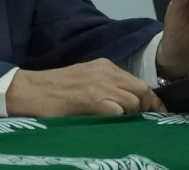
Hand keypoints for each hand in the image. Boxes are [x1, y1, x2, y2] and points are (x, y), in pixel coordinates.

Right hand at [5, 59, 167, 117]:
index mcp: (105, 66)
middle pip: (141, 90)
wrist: (32, 90)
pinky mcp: (93, 99)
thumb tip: (130, 102)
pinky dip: (118, 118)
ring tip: (121, 123)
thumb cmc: (56, 89)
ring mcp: (100, 85)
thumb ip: (107, 85)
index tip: (157, 112)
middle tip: (148, 122)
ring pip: (132, 101)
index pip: (138, 82)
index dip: (151, 99)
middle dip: (148, 107)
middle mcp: (106, 72)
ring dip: (131, 115)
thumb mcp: (86, 78)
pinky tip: (108, 123)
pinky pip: (118, 111)